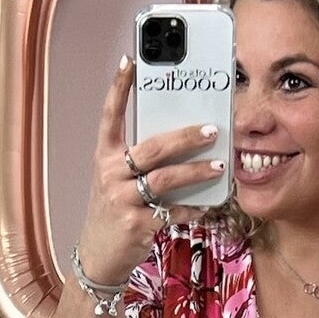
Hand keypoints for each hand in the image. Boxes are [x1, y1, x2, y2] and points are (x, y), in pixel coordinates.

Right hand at [75, 57, 227, 284]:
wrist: (98, 257)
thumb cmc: (113, 213)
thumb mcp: (116, 181)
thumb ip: (139, 161)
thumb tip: (181, 141)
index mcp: (105, 158)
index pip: (110, 116)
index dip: (118, 88)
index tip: (130, 60)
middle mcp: (111, 175)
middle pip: (152, 148)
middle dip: (185, 137)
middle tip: (212, 130)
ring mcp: (122, 201)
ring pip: (166, 179)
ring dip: (197, 172)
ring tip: (220, 166)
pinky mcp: (137, 226)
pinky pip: (173, 212)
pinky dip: (192, 208)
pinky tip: (206, 205)